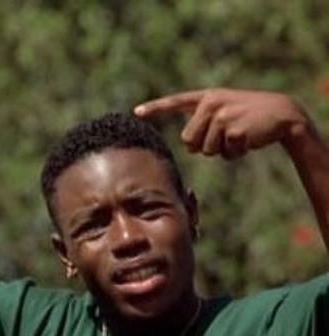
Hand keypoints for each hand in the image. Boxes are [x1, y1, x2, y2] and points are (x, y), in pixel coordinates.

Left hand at [134, 88, 310, 159]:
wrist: (282, 114)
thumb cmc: (248, 118)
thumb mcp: (223, 115)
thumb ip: (202, 125)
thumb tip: (188, 146)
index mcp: (206, 98)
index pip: (176, 102)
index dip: (155, 108)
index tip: (137, 112)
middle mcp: (210, 103)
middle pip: (188, 141)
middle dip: (202, 146)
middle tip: (223, 136)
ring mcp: (222, 115)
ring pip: (205, 150)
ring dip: (221, 151)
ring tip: (237, 135)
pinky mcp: (233, 129)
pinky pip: (224, 154)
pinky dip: (235, 153)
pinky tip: (247, 140)